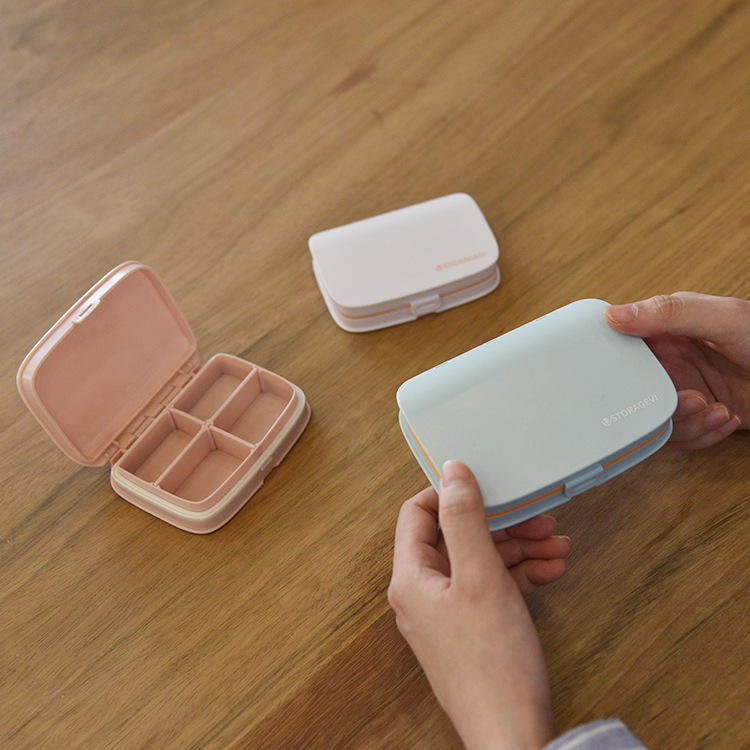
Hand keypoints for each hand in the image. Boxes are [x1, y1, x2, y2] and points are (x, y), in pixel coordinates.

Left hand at [388, 460, 570, 749]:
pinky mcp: (470, 629)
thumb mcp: (481, 576)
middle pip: (456, 537)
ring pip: (479, 561)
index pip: (417, 514)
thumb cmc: (493, 663)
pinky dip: (519, 576)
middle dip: (501, 524)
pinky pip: (491, 587)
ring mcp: (446, 613)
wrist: (513, 733)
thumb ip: (465, 519)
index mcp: (411, 578)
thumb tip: (451, 471)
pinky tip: (552, 570)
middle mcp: (422, 593)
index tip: (486, 485)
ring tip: (557, 545)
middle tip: (538, 518)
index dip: (450, 494)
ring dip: (518, 549)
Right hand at [604, 292, 749, 448]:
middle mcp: (669, 362)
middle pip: (633, 392)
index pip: (619, 346)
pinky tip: (725, 418)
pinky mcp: (699, 416)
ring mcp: (682, 390)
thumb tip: (614, 314)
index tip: (622, 379)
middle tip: (689, 400)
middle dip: (658, 404)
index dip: (613, 364)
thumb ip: (668, 313)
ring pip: (655, 419)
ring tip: (714, 409)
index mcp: (664, 330)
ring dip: (686, 423)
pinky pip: (681, 436)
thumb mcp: (722, 317)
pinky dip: (702, 434)